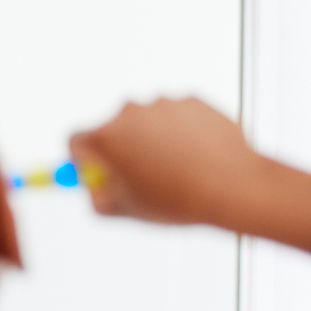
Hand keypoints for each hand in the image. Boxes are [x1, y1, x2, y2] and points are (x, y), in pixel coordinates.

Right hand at [67, 97, 269, 226]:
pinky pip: (177, 116)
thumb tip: (96, 187)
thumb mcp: (127, 210)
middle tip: (141, 176)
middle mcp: (129, 113)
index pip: (76, 140)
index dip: (82, 159)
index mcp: (106, 139)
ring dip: (155, 141)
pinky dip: (182, 133)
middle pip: (112, 128)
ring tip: (178, 171)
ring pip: (148, 122)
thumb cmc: (178, 200)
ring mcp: (162, 103)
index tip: (96, 172)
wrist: (234, 186)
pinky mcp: (191, 100)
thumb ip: (99, 198)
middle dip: (122, 149)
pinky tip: (198, 157)